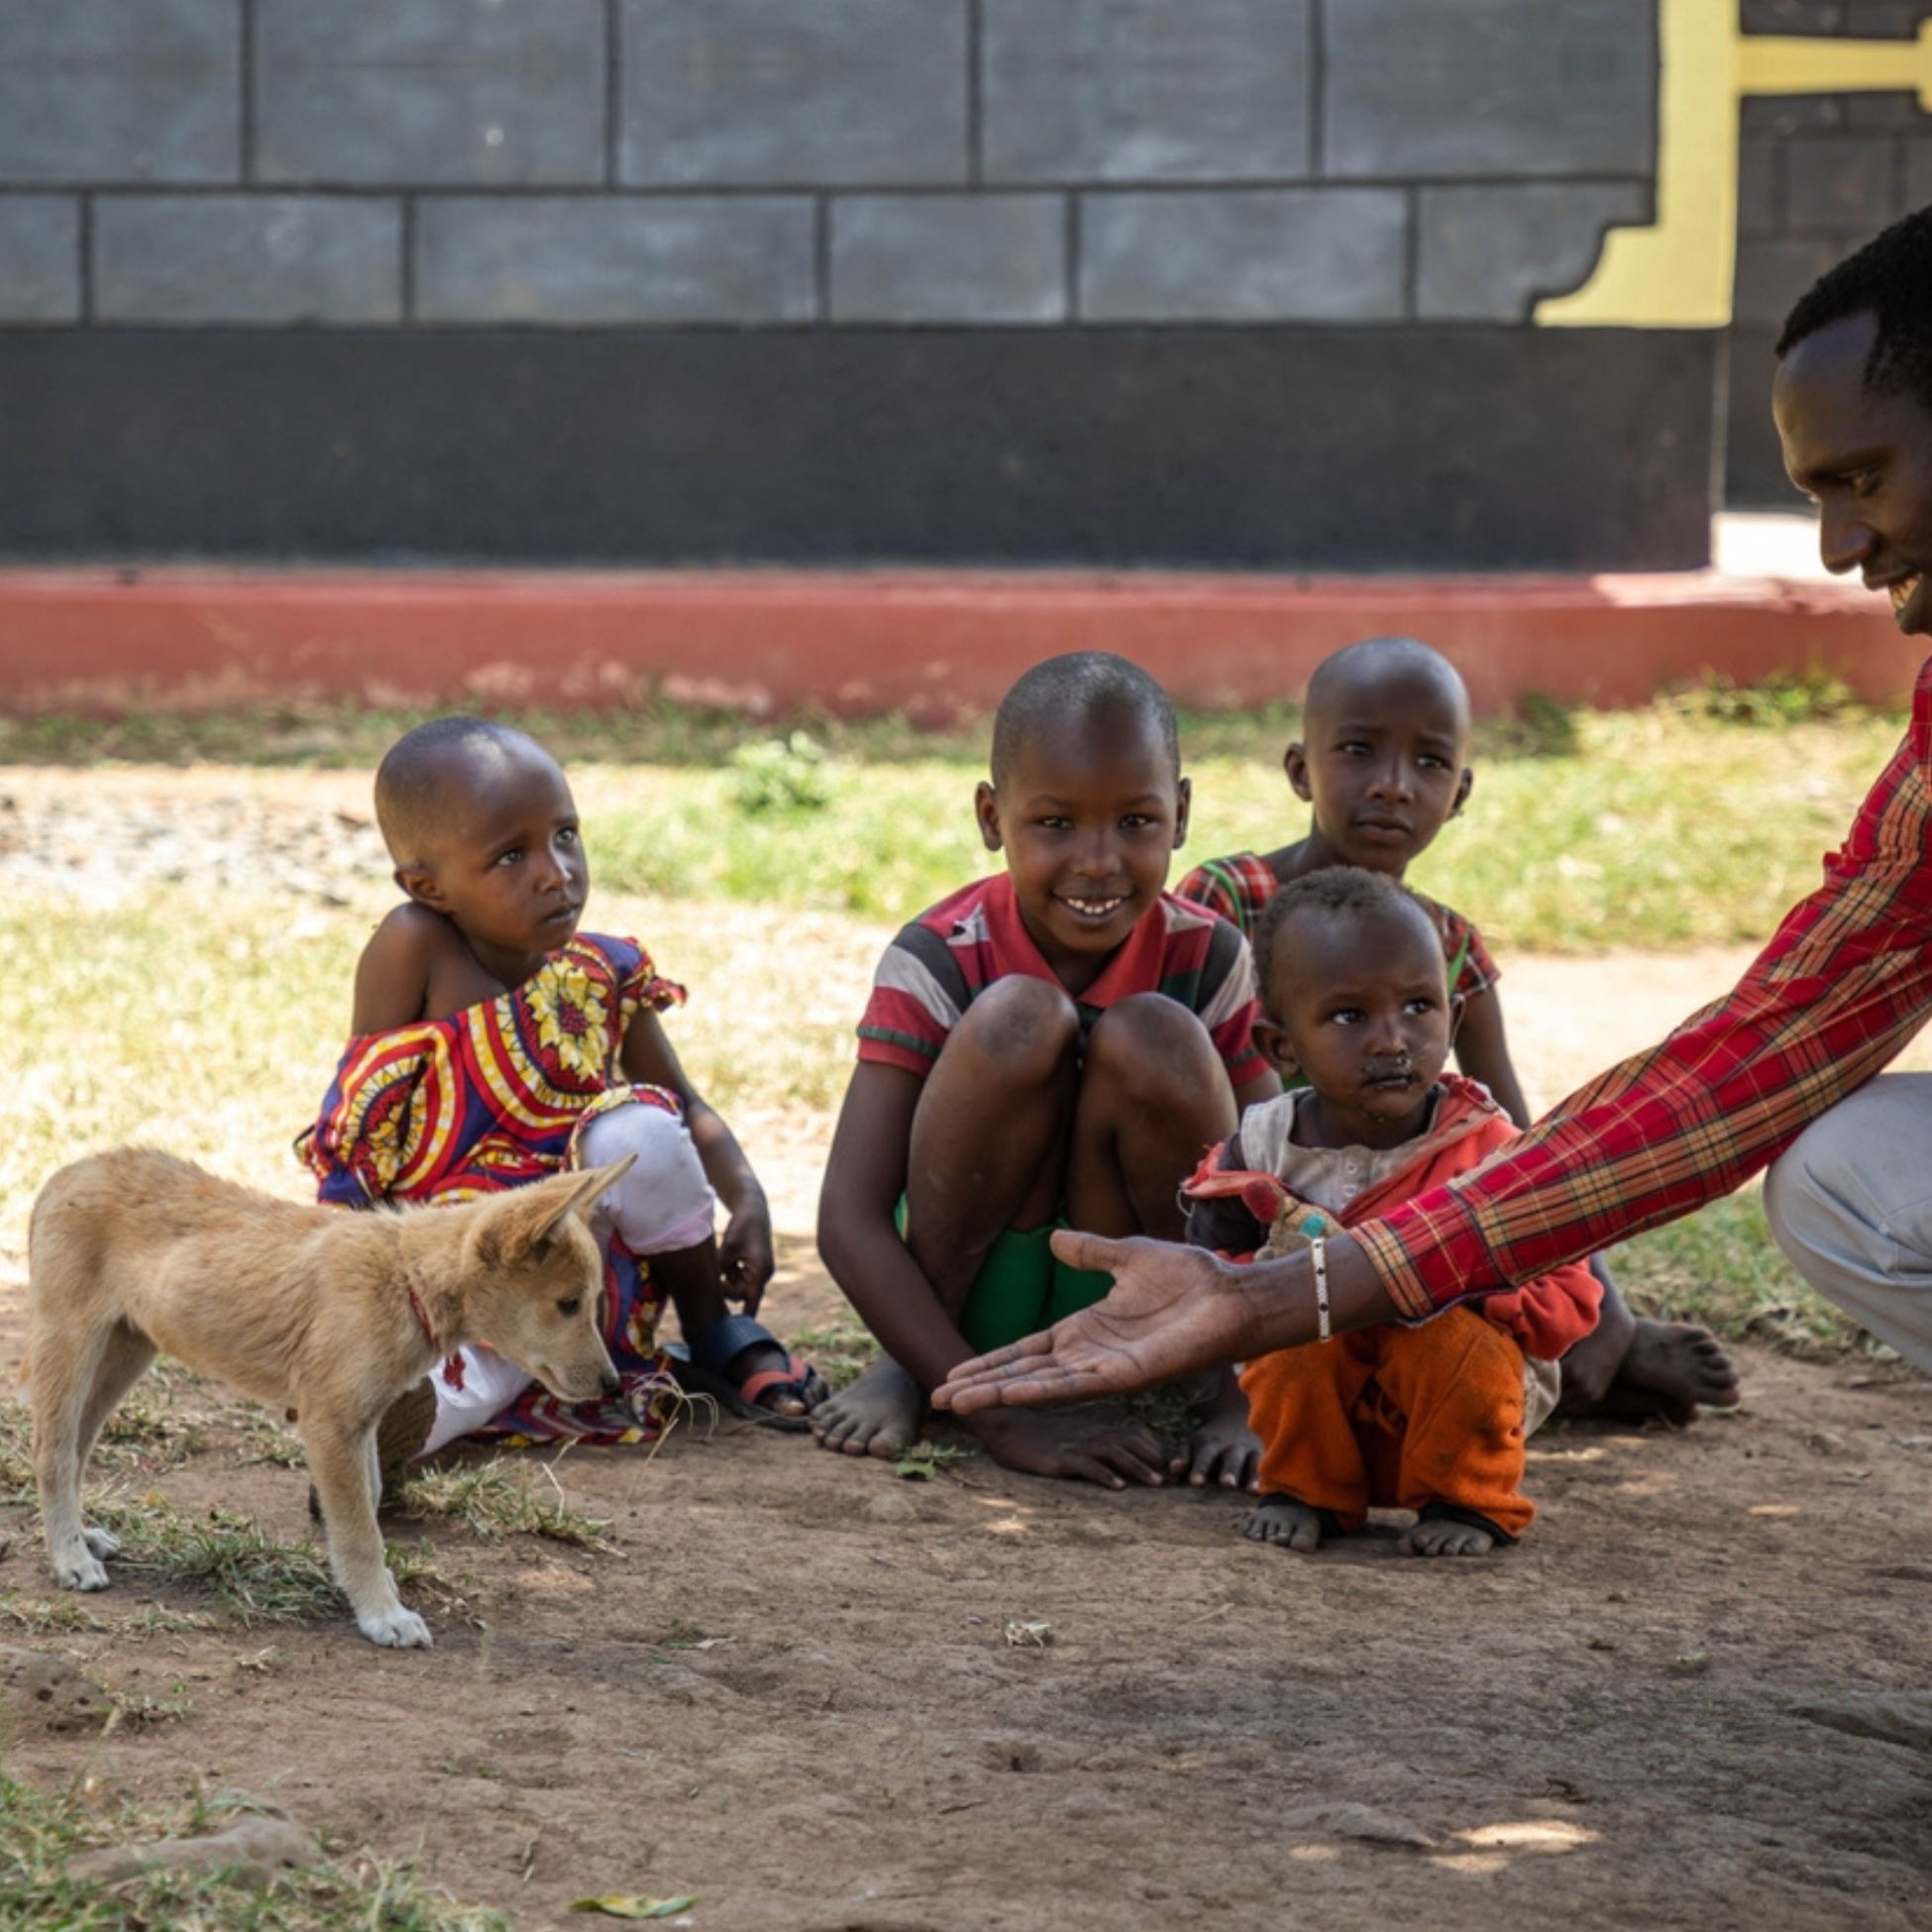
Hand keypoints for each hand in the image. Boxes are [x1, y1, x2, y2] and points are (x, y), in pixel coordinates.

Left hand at [718, 1198, 774, 1313]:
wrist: (753, 1209)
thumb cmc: (741, 1227)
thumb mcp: (727, 1250)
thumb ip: (721, 1271)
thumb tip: (712, 1290)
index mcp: (759, 1272)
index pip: (752, 1302)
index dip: (744, 1318)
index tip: (735, 1333)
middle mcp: (764, 1274)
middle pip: (742, 1294)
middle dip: (727, 1288)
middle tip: (716, 1274)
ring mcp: (761, 1270)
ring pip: (740, 1285)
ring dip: (729, 1278)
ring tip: (725, 1259)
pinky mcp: (756, 1265)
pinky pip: (742, 1276)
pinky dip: (733, 1271)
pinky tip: (730, 1257)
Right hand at [934, 1230, 1261, 1413]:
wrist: (1231, 1294)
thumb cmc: (1189, 1278)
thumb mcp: (1127, 1256)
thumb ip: (1089, 1251)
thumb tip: (1052, 1238)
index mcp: (1085, 1330)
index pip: (1026, 1350)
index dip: (991, 1361)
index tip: (956, 1371)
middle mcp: (1088, 1355)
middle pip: (1022, 1372)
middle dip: (981, 1384)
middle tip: (939, 1395)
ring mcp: (1104, 1369)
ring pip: (1038, 1384)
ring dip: (998, 1392)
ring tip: (957, 1400)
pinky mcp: (1124, 1377)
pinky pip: (1072, 1386)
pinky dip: (1037, 1390)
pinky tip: (1008, 1393)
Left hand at [1173, 1414, 1261, 1491]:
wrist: (1234, 1417)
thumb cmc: (1209, 1440)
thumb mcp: (1193, 1442)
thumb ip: (1183, 1456)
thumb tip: (1174, 1470)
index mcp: (1209, 1444)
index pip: (1204, 1457)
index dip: (1200, 1469)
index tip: (1196, 1483)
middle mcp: (1229, 1446)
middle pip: (1229, 1459)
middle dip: (1229, 1471)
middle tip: (1226, 1484)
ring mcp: (1246, 1449)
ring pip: (1249, 1462)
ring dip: (1249, 1476)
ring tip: (1248, 1490)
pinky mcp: (1260, 1453)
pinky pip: (1263, 1465)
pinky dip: (1262, 1477)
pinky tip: (1262, 1491)